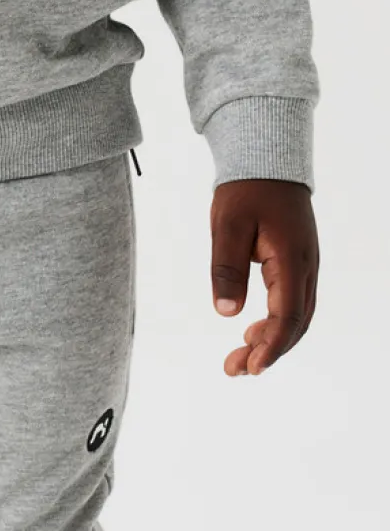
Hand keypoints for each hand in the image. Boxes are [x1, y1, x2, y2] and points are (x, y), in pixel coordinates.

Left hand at [210, 179, 318, 376]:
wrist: (267, 161)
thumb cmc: (245, 191)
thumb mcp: (227, 227)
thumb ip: (226, 269)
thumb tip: (227, 312)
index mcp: (291, 258)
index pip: (287, 314)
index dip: (271, 345)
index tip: (251, 368)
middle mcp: (305, 265)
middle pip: (296, 322)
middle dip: (268, 351)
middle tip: (234, 370)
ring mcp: (305, 265)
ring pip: (297, 316)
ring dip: (272, 342)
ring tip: (239, 359)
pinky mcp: (296, 264)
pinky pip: (293, 303)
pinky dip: (276, 325)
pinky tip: (252, 333)